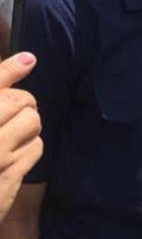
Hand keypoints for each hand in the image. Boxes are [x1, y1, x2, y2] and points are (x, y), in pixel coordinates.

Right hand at [0, 53, 40, 222]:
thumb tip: (29, 58)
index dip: (9, 71)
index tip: (28, 59)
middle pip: (20, 102)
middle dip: (22, 103)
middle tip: (9, 112)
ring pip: (32, 123)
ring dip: (27, 125)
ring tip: (9, 134)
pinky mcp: (7, 180)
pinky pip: (36, 148)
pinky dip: (30, 146)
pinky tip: (13, 154)